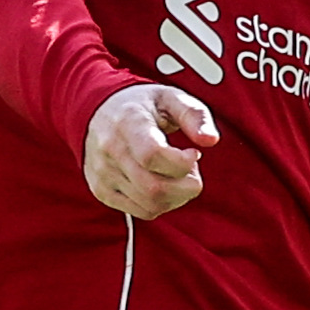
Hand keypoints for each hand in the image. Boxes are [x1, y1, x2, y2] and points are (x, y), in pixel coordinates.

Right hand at [85, 82, 219, 217]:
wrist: (99, 111)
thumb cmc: (143, 105)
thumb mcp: (171, 98)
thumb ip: (195, 115)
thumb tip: (211, 140)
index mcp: (127, 123)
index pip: (152, 155)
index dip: (182, 163)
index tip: (194, 154)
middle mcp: (110, 150)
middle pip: (154, 188)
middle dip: (187, 186)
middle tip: (192, 169)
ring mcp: (103, 174)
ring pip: (151, 205)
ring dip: (178, 196)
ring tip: (179, 175)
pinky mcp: (102, 191)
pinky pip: (142, 211)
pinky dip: (163, 204)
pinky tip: (165, 184)